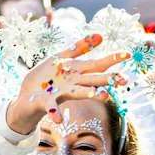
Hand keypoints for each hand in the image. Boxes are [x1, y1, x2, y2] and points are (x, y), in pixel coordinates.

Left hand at [8, 35, 127, 134]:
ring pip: (78, 93)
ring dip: (89, 94)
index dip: (113, 59)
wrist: (26, 96)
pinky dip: (55, 112)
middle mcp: (73, 84)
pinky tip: (59, 119)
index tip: (128, 53)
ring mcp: (61, 94)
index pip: (98, 64)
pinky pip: (52, 107)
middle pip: (93, 80)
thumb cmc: (46, 77)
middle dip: (108, 80)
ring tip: (103, 97)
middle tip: (124, 80)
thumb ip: (80, 47)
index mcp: (77, 72)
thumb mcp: (61, 57)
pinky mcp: (47, 102)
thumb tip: (101, 35)